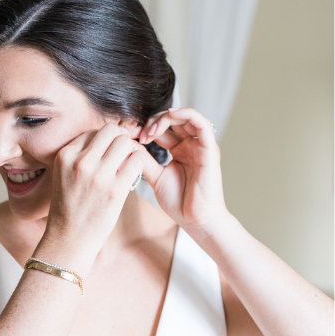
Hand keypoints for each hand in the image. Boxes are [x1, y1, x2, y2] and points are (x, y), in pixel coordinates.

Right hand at [39, 123, 149, 273]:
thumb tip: (106, 140)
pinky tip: (132, 175)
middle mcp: (80, 161)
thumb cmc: (69, 207)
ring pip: (125, 142)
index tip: (110, 151)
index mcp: (65, 155)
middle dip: (119, 139)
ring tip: (128, 164)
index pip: (93, 131)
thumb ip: (80, 156)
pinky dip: (138, 165)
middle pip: (110, 130)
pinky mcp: (115, 191)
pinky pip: (136, 162)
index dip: (105, 140)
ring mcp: (98, 175)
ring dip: (130, 151)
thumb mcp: (64, 174)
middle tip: (123, 154)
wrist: (68, 239)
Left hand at [139, 108, 227, 237]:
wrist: (196, 221)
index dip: (143, 127)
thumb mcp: (155, 175)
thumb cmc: (179, 202)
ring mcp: (201, 146)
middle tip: (137, 133)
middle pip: (172, 120)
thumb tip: (125, 140)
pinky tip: (170, 115)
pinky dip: (186, 114)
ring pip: (185, 117)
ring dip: (164, 118)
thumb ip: (143, 157)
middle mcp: (191, 145)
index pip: (161, 128)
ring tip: (150, 131)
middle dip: (151, 121)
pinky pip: (202, 124)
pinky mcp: (210, 149)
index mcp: (179, 150)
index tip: (128, 134)